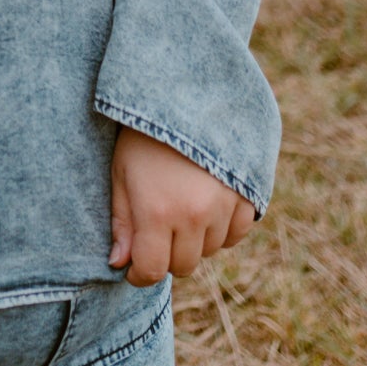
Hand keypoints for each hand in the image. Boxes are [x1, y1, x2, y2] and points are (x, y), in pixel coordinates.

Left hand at [108, 127, 255, 286]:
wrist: (186, 92)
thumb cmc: (144, 133)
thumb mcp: (121, 173)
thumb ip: (122, 222)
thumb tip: (120, 264)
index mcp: (156, 212)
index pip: (152, 270)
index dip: (140, 274)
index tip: (135, 266)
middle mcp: (193, 215)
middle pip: (183, 265)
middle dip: (166, 254)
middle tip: (157, 228)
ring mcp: (223, 206)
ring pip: (209, 251)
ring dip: (194, 240)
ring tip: (181, 206)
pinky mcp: (247, 195)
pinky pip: (236, 234)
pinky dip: (222, 229)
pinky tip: (206, 207)